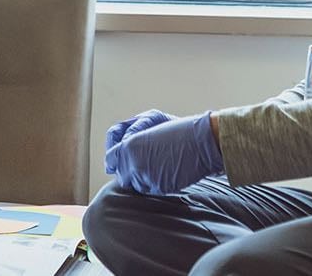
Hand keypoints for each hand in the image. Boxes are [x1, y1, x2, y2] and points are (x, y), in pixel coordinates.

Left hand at [104, 111, 222, 195]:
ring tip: (156, 164)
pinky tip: (165, 170)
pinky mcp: (160, 187)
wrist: (200, 142)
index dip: (114, 160)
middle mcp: (134, 164)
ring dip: (141, 178)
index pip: (111, 160)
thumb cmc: (176, 128)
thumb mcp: (147, 123)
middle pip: (122, 175)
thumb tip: (115, 152)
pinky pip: (150, 188)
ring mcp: (147, 177)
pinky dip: (154, 182)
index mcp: (128, 146)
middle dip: (128, 170)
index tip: (118, 161)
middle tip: (142, 161)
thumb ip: (127, 136)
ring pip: (135, 184)